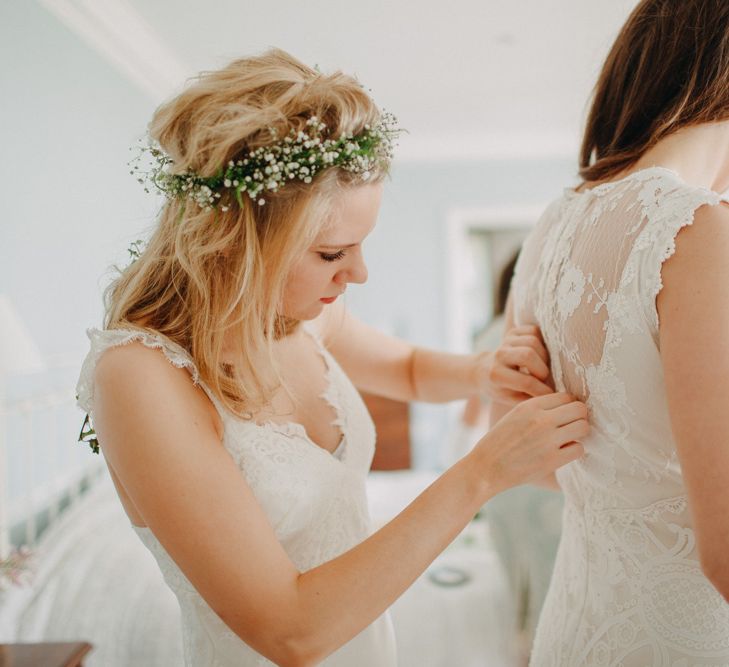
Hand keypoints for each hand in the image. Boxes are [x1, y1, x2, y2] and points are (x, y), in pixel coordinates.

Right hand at [471, 392, 587, 494]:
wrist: (486, 467)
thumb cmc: (501, 441)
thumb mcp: (515, 414)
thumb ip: (538, 408)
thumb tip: (567, 405)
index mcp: (530, 406)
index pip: (566, 396)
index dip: (568, 406)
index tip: (564, 416)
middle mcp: (541, 420)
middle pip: (580, 409)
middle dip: (579, 417)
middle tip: (570, 426)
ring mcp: (548, 440)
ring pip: (583, 427)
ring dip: (579, 434)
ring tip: (568, 439)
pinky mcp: (552, 460)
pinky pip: (579, 449)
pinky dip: (573, 451)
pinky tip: (562, 453)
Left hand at [476, 325, 552, 404]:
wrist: (483, 371)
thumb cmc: (501, 389)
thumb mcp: (511, 399)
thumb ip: (530, 399)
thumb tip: (553, 397)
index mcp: (496, 375)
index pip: (526, 382)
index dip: (543, 390)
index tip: (551, 394)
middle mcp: (499, 355)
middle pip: (528, 355)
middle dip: (543, 370)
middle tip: (544, 379)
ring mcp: (505, 341)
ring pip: (533, 342)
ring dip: (544, 356)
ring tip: (541, 367)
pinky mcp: (513, 332)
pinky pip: (534, 331)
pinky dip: (542, 341)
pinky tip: (539, 354)